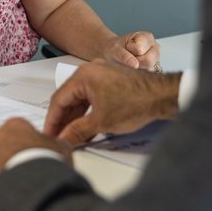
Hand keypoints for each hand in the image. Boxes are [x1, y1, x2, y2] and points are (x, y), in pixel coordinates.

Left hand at [0, 118, 71, 192]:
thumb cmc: (45, 163)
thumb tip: (60, 145)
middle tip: (20, 161)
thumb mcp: (61, 149)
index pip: (18, 127)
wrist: (32, 184)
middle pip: (1, 140)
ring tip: (5, 172)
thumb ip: (57, 144)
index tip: (30, 145)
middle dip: (9, 149)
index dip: (25, 138)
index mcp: (16, 126)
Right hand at [44, 60, 179, 146]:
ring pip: (81, 98)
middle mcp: (90, 71)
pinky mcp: (111, 81)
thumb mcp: (101, 121)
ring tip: (72, 136)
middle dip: (64, 120)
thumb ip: (77, 131)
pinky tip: (87, 127)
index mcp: (83, 76)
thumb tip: (64, 139)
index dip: (52, 121)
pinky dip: (88, 112)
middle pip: (69, 98)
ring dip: (76, 117)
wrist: (163, 96)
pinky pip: (93, 97)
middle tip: (59, 137)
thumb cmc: (136, 102)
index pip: (58, 99)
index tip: (49, 134)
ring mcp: (102, 74)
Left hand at [102, 31, 159, 69]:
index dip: (131, 51)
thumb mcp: (115, 49)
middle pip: (149, 61)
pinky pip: (147, 75)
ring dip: (137, 68)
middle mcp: (155, 47)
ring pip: (149, 69)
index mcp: (147, 37)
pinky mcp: (153, 69)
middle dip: (136, 61)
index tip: (126, 47)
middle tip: (129, 56)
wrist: (112, 54)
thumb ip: (124, 56)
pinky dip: (138, 73)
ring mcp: (156, 59)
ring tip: (132, 60)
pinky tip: (134, 66)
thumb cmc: (115, 49)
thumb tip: (135, 65)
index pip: (140, 50)